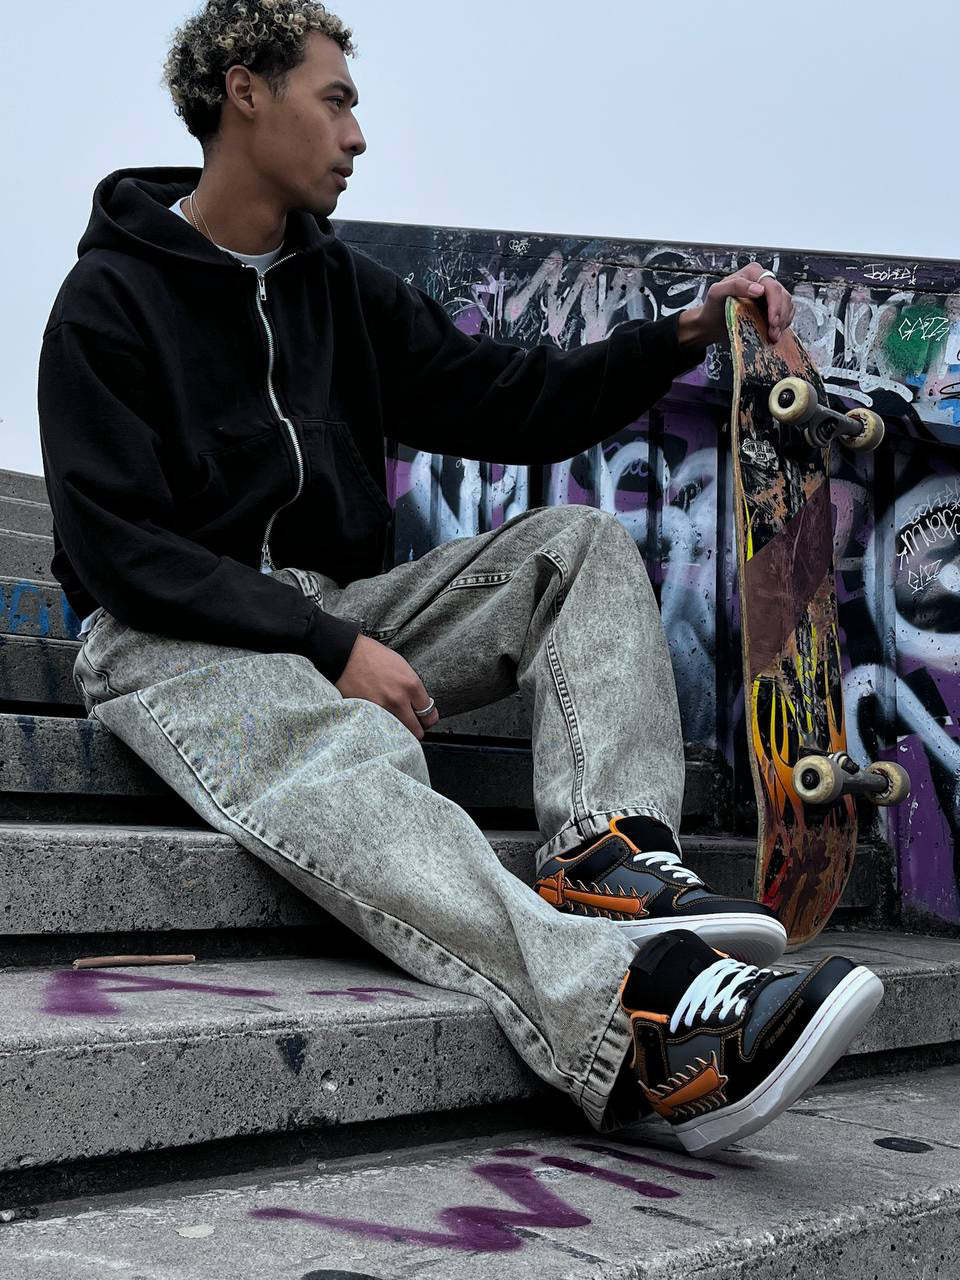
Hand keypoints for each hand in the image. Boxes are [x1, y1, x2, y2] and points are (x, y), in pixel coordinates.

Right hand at [335, 633, 439, 739]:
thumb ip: (412, 686)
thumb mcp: (401, 666)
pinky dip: (382, 728)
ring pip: (399, 734)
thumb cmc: (372, 656)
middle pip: (417, 730)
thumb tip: (419, 702)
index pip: (429, 714)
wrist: (346, 655)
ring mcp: (383, 709)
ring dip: (399, 731)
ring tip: (394, 721)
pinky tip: (380, 719)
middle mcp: (400, 699)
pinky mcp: (367, 714)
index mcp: (411, 684)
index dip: (428, 718)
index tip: (425, 718)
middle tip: (411, 724)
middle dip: (416, 729)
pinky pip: (381, 730)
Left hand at [677, 263, 795, 347]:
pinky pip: (786, 312)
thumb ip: (735, 285)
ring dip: (783, 322)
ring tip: (773, 336)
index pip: (771, 286)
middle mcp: (763, 280)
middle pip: (782, 296)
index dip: (775, 304)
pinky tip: (775, 333)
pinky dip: (783, 323)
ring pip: (787, 304)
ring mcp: (768, 294)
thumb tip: (759, 289)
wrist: (711, 323)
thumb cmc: (712, 307)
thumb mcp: (717, 293)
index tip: (772, 322)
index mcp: (752, 273)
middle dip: (780, 316)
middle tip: (773, 333)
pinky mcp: (771, 306)